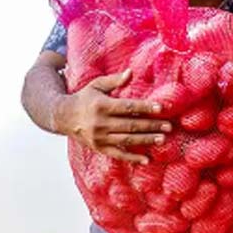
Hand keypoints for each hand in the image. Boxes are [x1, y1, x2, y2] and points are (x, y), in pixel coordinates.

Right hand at [55, 69, 171, 163]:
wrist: (64, 117)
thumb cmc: (84, 98)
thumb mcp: (96, 85)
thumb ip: (114, 80)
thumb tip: (131, 72)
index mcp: (101, 105)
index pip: (127, 107)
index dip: (144, 107)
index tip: (160, 108)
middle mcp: (100, 123)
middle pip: (130, 125)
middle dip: (151, 125)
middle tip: (168, 126)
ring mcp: (100, 138)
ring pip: (127, 140)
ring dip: (146, 140)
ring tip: (162, 139)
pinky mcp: (99, 148)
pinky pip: (118, 155)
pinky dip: (133, 158)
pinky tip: (147, 159)